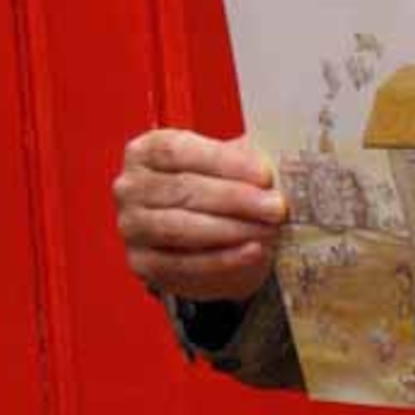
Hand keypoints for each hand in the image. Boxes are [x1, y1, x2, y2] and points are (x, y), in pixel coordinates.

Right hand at [113, 129, 285, 302]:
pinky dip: (223, 258)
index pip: (178, 151)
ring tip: (269, 229)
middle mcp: (131, 186)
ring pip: (181, 227)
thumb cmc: (218, 191)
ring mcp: (132, 226)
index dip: (224, 162)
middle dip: (236, 199)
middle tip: (277, 207)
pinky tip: (253, 251)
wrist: (207, 238)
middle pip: (182, 190)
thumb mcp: (229, 167)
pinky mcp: (143, 263)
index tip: (265, 175)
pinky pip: (183, 263)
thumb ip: (246, 161)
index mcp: (147, 150)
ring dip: (231, 229)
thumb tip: (283, 163)